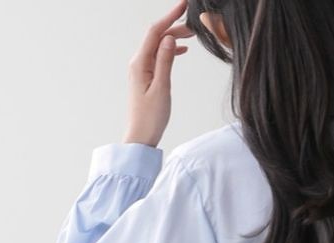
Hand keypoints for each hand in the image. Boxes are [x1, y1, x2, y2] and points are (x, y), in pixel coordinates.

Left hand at [122, 1, 194, 148]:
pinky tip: (181, 50)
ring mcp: (141, 70)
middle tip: (194, 25)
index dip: (170, 16)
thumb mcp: (162, 88)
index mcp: (140, 63)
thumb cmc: (150, 118)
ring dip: (174, 38)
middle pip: (157, 36)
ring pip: (158, 46)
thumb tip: (170, 38)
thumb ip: (165, 61)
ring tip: (191, 36)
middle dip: (174, 27)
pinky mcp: (146, 77)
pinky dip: (170, 51)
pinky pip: (158, 57)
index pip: (156, 32)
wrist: (141, 138)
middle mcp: (138, 63)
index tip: (183, 5)